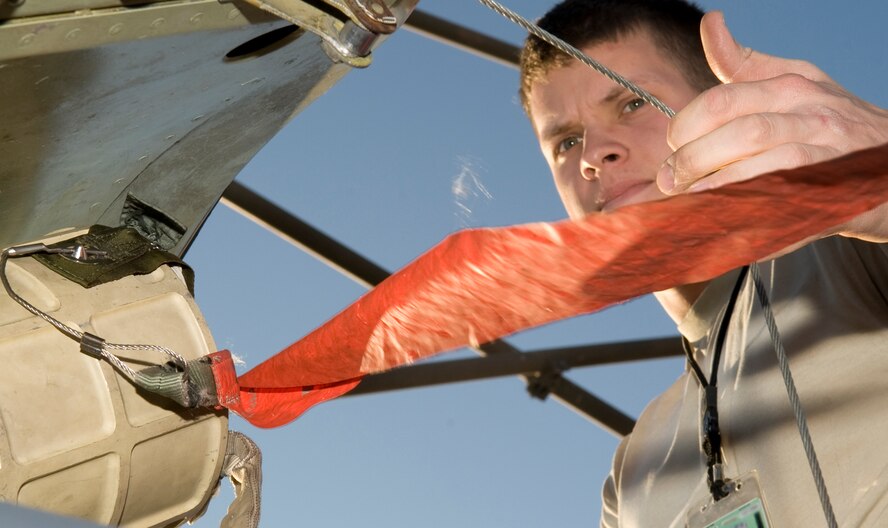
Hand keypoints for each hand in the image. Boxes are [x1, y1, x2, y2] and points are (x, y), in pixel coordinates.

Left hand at [658, 12, 887, 202]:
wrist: (887, 164)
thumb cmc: (829, 124)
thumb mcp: (792, 82)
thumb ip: (743, 63)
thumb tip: (711, 24)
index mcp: (790, 86)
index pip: (723, 100)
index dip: (686, 126)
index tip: (672, 147)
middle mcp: (809, 114)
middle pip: (738, 133)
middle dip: (693, 159)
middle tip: (669, 180)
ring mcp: (823, 152)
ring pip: (760, 164)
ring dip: (714, 183)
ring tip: (688, 196)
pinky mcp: (829, 189)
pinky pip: (781, 194)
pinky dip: (745, 203)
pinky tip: (722, 211)